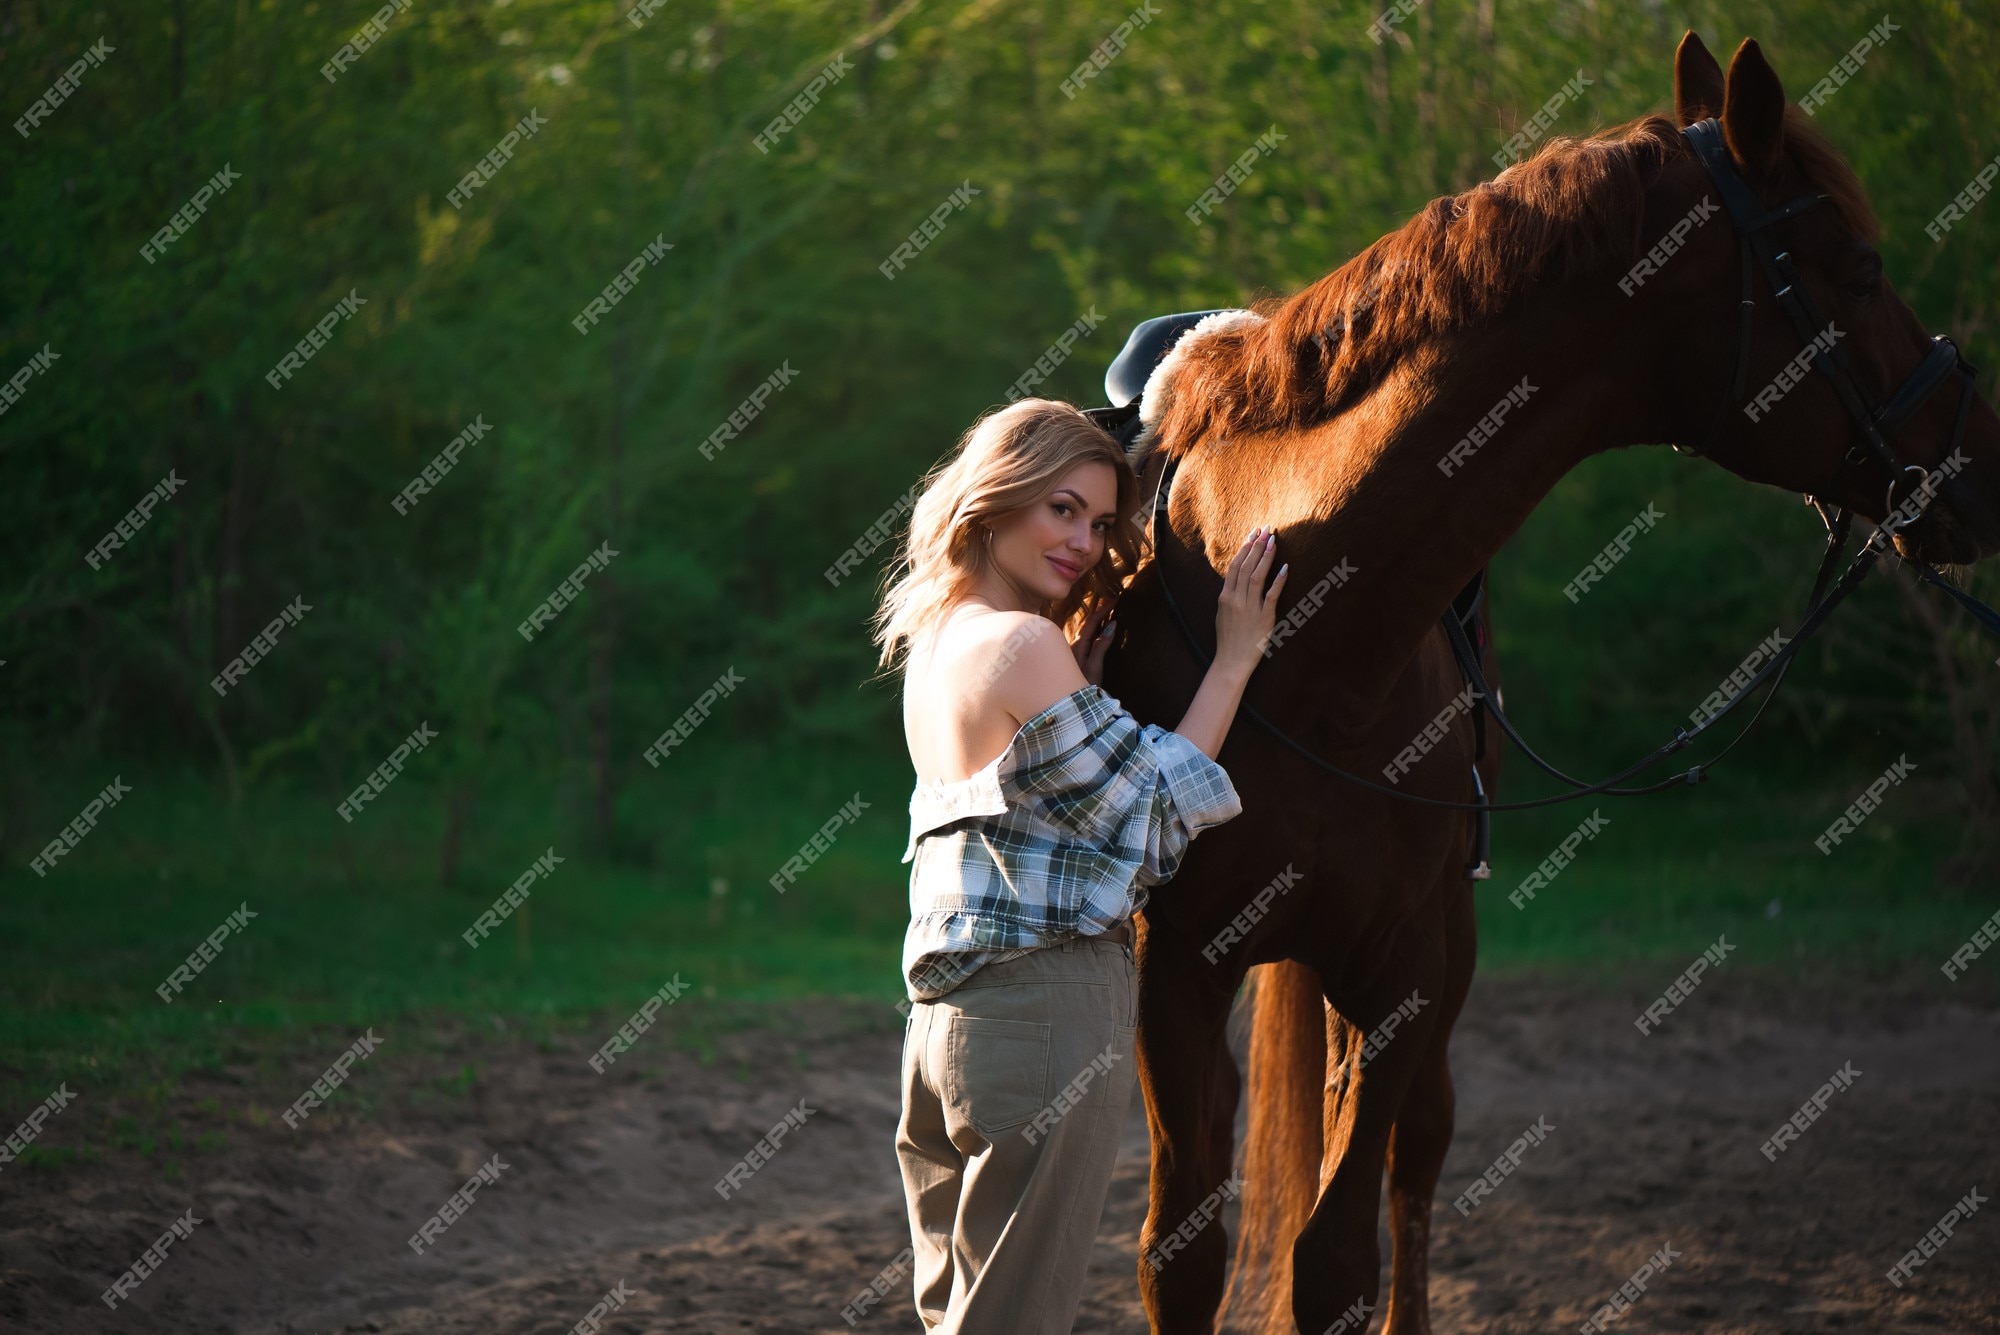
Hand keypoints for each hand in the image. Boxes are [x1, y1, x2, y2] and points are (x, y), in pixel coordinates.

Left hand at [1069, 591, 1116, 684]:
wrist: (1068, 706)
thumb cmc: (1081, 689)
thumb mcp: (1094, 668)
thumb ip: (1101, 647)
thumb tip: (1111, 625)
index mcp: (1077, 647)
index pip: (1092, 623)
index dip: (1103, 610)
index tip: (1114, 598)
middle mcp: (1073, 648)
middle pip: (1087, 624)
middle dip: (1099, 611)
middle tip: (1111, 599)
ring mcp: (1073, 654)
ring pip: (1085, 631)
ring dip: (1097, 620)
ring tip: (1106, 610)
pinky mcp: (1075, 661)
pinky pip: (1085, 639)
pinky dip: (1094, 630)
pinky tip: (1097, 630)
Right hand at [1214, 525, 1285, 673]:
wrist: (1231, 661)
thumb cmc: (1228, 638)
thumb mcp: (1222, 613)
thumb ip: (1229, 595)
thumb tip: (1236, 577)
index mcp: (1225, 597)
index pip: (1235, 566)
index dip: (1245, 547)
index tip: (1253, 533)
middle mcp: (1236, 599)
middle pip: (1246, 566)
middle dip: (1256, 546)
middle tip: (1265, 530)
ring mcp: (1249, 608)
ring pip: (1257, 576)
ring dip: (1265, 557)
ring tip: (1273, 540)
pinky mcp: (1263, 618)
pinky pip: (1271, 596)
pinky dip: (1278, 581)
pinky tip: (1285, 567)